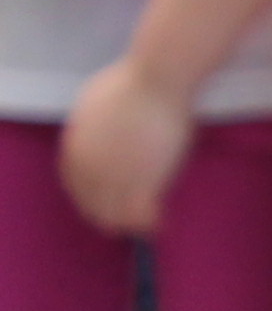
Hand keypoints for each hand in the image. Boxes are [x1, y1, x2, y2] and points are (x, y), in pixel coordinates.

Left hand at [57, 57, 196, 239]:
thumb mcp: (92, 106)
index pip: (74, 185)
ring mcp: (118, 176)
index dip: (86, 199)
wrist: (156, 83)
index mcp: (75, 148)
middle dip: (106, 217)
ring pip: (115, 215)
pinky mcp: (145, 182)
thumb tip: (93, 141)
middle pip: (93, 205)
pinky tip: (158, 224)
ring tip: (143, 227)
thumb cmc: (129, 85)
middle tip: (122, 224)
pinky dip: (149, 223)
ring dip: (128, 224)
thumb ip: (89, 130)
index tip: (99, 205)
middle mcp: (91, 167)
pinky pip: (142, 215)